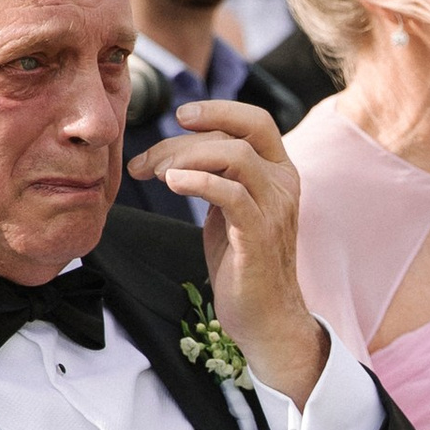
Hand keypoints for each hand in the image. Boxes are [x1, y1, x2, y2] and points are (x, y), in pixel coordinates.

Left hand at [129, 98, 322, 399]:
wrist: (264, 318)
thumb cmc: (242, 265)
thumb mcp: (230, 210)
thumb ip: (218, 176)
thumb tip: (179, 150)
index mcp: (279, 172)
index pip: (255, 121)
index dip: (218, 110)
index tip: (179, 116)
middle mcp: (283, 184)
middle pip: (239, 134)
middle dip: (185, 140)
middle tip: (147, 162)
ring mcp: (274, 209)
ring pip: (235, 157)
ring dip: (186, 157)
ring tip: (155, 175)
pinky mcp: (259, 236)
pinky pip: (231, 194)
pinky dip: (197, 181)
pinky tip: (172, 184)